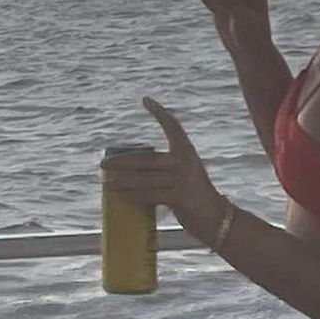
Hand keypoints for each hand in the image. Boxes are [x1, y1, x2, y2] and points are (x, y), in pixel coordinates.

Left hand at [100, 97, 227, 240]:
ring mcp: (183, 179)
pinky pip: (148, 195)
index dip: (160, 112)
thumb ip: (163, 170)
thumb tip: (127, 173)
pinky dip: (131, 195)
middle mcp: (185, 161)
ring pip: (144, 179)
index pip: (173, 126)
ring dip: (121, 181)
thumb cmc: (192, 197)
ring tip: (106, 182)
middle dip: (121, 162)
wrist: (216, 219)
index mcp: (187, 152)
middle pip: (146, 159)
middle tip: (103, 164)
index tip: (146, 100)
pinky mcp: (179, 197)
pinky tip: (118, 197)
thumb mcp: (182, 176)